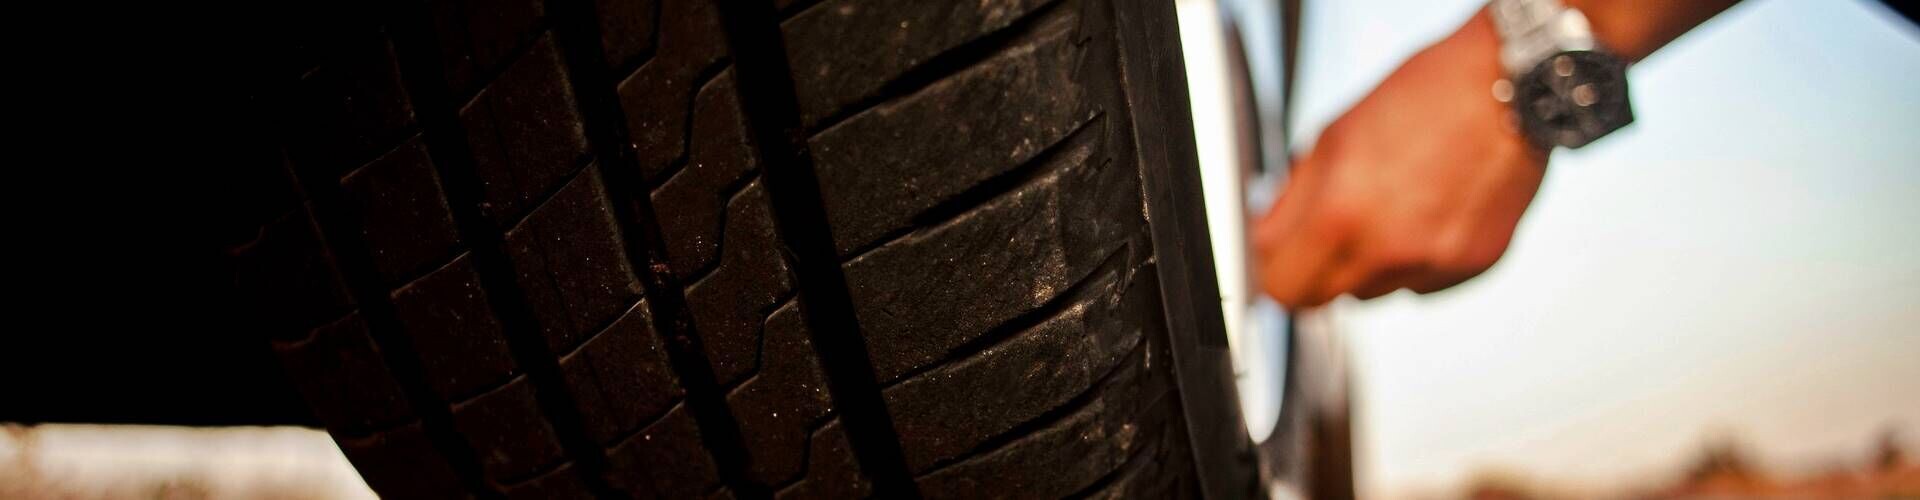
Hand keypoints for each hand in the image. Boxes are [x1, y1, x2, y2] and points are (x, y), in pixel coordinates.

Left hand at [1254, 11, 1548, 308]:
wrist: (1510, 85)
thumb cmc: (1427, 95)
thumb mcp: (1334, 135)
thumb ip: (1294, 198)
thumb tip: (1267, 235)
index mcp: (1341, 211)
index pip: (1281, 286)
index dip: (1271, 270)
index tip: (1274, 255)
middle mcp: (1388, 249)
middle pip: (1323, 299)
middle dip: (1312, 270)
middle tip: (1322, 232)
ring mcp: (1433, 264)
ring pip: (1372, 292)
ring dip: (1366, 264)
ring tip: (1389, 206)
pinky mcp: (1472, 266)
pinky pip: (1421, 284)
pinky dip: (1413, 261)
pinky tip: (1427, 212)